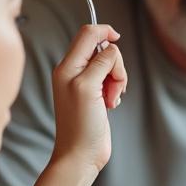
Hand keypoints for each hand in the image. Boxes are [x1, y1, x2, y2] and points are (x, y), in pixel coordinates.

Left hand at [50, 24, 125, 172]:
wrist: (81, 154)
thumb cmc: (81, 125)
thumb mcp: (88, 87)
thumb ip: (100, 62)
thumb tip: (111, 48)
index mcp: (67, 66)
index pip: (87, 34)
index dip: (105, 31)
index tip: (118, 38)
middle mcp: (74, 72)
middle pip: (103, 49)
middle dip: (115, 65)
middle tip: (110, 88)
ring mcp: (85, 84)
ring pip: (111, 66)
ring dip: (117, 80)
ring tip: (110, 100)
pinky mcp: (95, 95)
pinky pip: (112, 81)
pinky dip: (116, 90)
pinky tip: (110, 105)